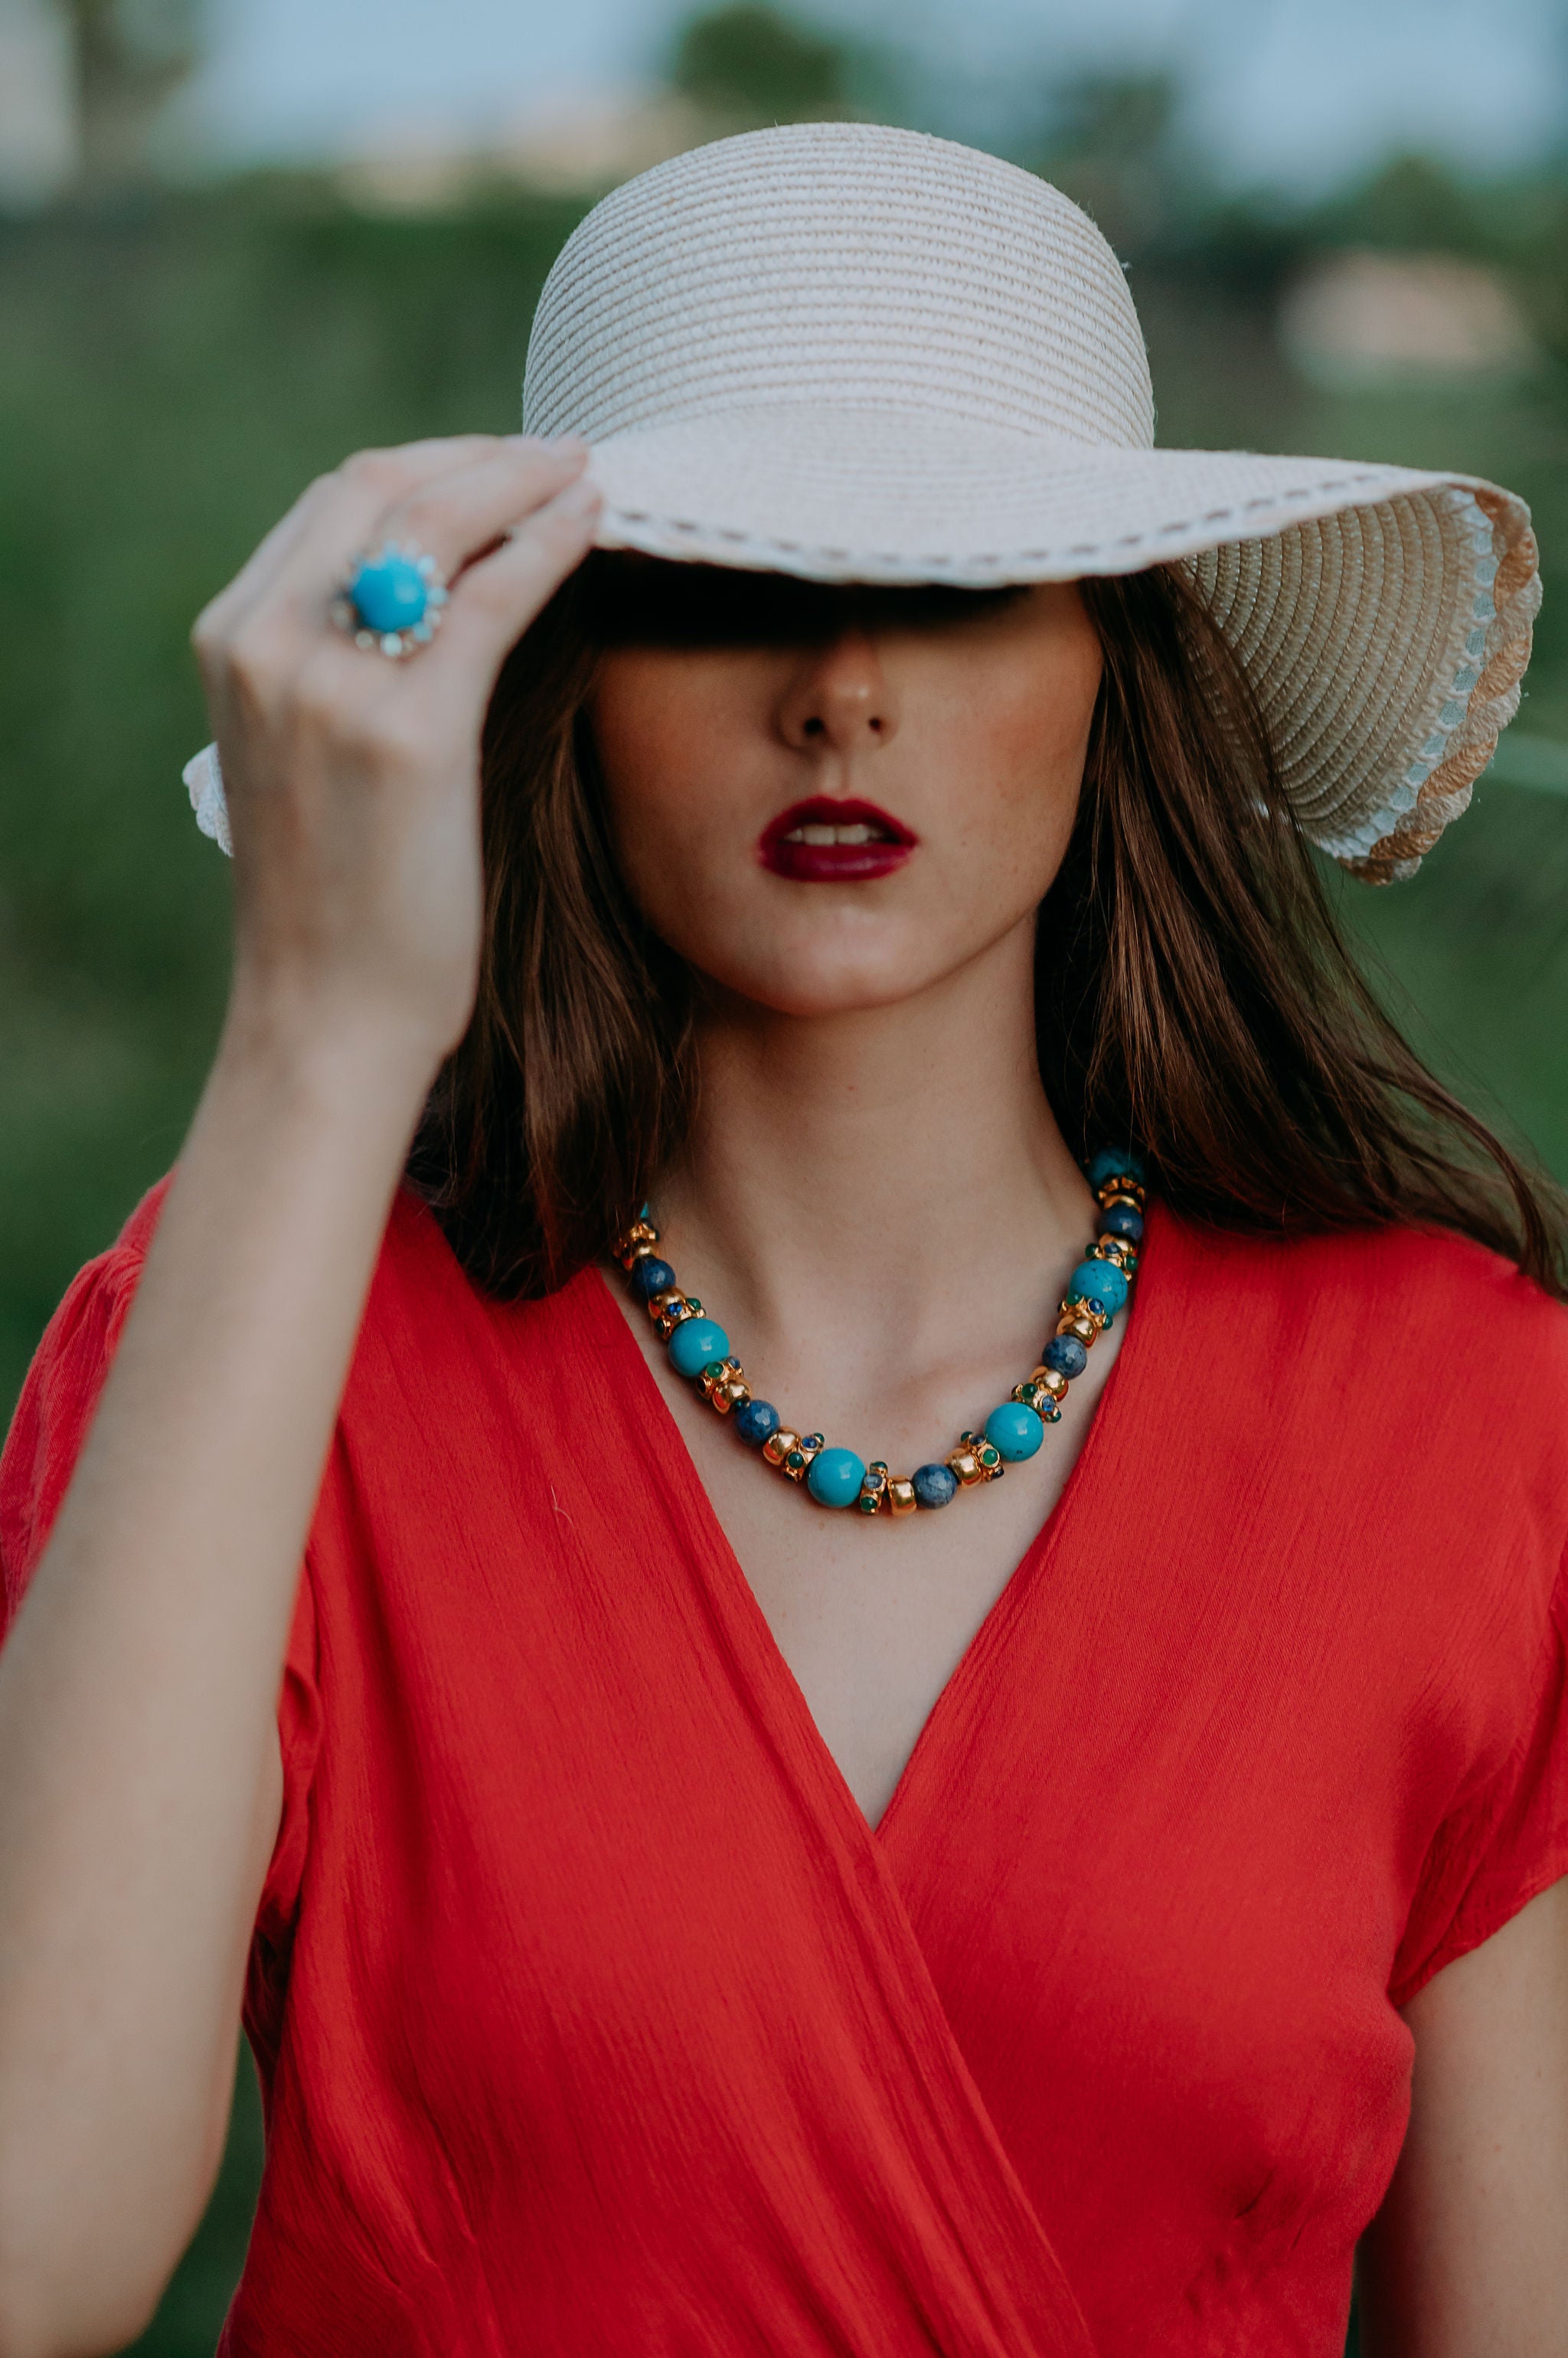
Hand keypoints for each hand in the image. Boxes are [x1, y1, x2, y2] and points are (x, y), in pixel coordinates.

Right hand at [192, 433, 600, 1083]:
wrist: (326, 1015)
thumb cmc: (336, 901)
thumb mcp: (306, 752)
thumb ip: (341, 664)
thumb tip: (430, 594)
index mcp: (233, 640)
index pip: (336, 501)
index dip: (430, 465)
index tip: (500, 462)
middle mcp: (266, 644)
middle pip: (381, 487)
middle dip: (480, 455)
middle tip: (559, 454)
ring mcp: (331, 685)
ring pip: (438, 524)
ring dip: (522, 481)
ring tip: (587, 475)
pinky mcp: (410, 734)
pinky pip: (493, 599)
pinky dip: (547, 546)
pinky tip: (593, 526)